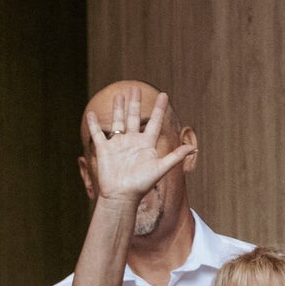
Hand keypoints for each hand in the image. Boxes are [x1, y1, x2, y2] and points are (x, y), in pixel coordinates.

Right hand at [83, 85, 190, 205]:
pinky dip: (94, 124)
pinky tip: (91, 113)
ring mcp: (118, 145)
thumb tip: (193, 148)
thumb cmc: (141, 185)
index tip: (164, 95)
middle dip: (135, 103)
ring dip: (118, 108)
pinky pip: (98, 134)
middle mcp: (133, 142)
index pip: (155, 122)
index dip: (160, 109)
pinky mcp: (105, 150)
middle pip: (134, 117)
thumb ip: (175, 157)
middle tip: (135, 88)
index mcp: (146, 144)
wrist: (121, 197)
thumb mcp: (160, 169)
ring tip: (119, 95)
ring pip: (118, 121)